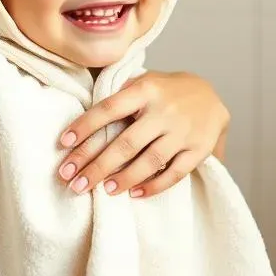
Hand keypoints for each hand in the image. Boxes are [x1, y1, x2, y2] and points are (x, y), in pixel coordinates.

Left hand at [56, 71, 228, 198]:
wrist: (212, 93)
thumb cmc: (165, 90)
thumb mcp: (143, 81)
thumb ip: (118, 96)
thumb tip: (83, 120)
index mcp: (145, 89)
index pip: (109, 108)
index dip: (85, 126)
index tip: (63, 144)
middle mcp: (164, 110)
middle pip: (126, 142)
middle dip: (97, 165)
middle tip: (74, 183)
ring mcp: (183, 131)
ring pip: (149, 161)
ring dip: (123, 178)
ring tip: (102, 190)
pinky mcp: (199, 149)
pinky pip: (174, 173)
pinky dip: (154, 186)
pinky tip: (134, 194)